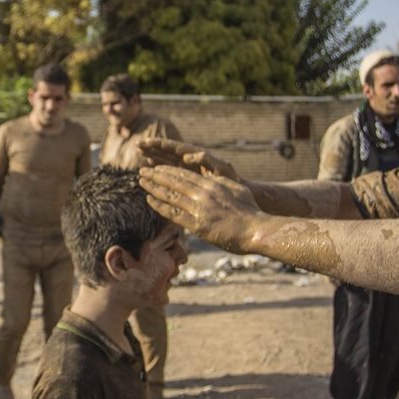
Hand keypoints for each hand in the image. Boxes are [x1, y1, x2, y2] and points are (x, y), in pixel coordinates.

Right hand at [137, 139, 238, 180]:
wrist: (237, 190)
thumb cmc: (232, 179)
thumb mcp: (222, 169)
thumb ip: (208, 160)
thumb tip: (189, 155)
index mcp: (198, 156)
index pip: (176, 147)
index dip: (162, 145)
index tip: (149, 142)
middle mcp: (191, 160)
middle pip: (169, 151)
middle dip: (154, 147)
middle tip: (138, 144)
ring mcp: (188, 168)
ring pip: (167, 160)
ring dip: (154, 156)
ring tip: (139, 152)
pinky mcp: (187, 177)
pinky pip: (171, 171)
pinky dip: (160, 167)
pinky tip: (149, 165)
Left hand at [138, 166, 262, 253]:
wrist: (256, 230)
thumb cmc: (251, 212)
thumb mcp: (237, 190)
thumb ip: (222, 184)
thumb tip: (212, 181)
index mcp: (213, 184)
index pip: (187, 175)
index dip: (170, 171)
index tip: (158, 168)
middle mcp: (204, 193)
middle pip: (175, 181)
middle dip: (157, 175)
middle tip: (143, 171)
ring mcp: (200, 208)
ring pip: (171, 194)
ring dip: (154, 187)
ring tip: (141, 181)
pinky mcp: (198, 225)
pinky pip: (174, 213)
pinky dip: (160, 206)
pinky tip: (149, 200)